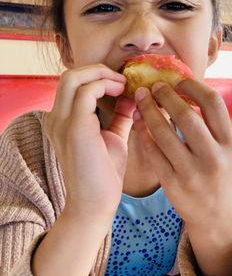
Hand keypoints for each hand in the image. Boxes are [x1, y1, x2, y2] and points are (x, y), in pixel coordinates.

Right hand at [44, 64, 135, 219]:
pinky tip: (122, 94)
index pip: (73, 84)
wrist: (95, 205)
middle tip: (122, 80)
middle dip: (98, 70)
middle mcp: (56, 118)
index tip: (122, 83)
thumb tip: (131, 97)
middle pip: (70, 75)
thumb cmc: (104, 174)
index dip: (98, 77)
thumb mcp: (112, 138)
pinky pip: (86, 91)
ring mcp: (62, 122)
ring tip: (123, 85)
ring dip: (102, 75)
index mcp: (62, 120)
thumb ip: (118, 116)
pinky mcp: (75, 128)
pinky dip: (106, 86)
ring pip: (74, 78)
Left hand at [133, 78, 231, 226]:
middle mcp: (214, 156)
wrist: (211, 212)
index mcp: (228, 141)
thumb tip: (182, 86)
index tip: (177, 80)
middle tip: (153, 87)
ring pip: (164, 133)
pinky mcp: (173, 184)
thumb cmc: (213, 171)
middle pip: (186, 115)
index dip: (193, 86)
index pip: (213, 102)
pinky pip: (152, 152)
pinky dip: (142, 133)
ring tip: (140, 100)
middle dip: (165, 96)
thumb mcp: (221, 147)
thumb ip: (208, 122)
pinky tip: (137, 121)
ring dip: (148, 111)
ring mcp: (192, 172)